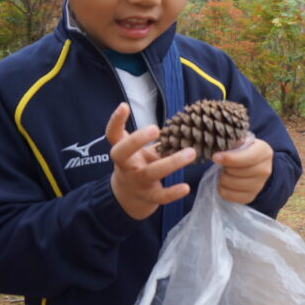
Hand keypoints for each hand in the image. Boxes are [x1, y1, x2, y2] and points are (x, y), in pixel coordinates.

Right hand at [106, 103, 195, 219]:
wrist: (129, 198)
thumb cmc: (138, 165)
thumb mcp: (140, 150)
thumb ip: (152, 138)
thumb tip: (179, 121)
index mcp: (123, 151)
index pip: (112, 134)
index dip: (116, 120)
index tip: (124, 106)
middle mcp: (126, 166)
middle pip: (123, 153)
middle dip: (137, 140)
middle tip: (155, 128)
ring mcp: (136, 182)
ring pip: (151, 173)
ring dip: (172, 163)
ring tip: (191, 152)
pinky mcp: (149, 197)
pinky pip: (161, 196)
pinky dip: (173, 193)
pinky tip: (186, 187)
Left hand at [213, 138, 272, 204]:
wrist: (254, 164)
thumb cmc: (244, 150)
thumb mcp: (242, 141)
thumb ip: (233, 143)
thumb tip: (220, 152)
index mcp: (264, 152)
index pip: (247, 158)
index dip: (229, 158)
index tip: (215, 157)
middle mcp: (265, 170)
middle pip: (238, 172)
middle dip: (225, 168)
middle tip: (222, 164)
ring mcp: (259, 185)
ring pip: (232, 184)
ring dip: (222, 178)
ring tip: (223, 172)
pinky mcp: (250, 197)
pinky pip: (230, 196)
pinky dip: (222, 189)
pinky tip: (224, 182)